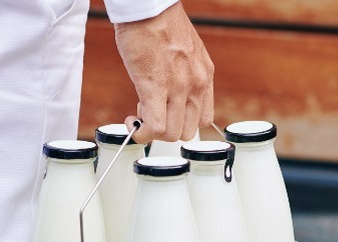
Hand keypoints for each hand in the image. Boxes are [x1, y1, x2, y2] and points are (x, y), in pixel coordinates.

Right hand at [115, 2, 213, 143]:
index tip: (167, 113)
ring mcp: (178, 88)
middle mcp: (196, 85)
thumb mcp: (186, 52)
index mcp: (205, 76)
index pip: (204, 119)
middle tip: (151, 112)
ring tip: (140, 112)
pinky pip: (154, 126)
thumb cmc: (160, 24)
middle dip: (167, 128)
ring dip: (153, 130)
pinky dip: (142, 131)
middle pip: (188, 131)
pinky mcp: (155, 87)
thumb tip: (172, 91)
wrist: (148, 7)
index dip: (182, 122)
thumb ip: (185, 74)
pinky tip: (132, 122)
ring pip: (171, 133)